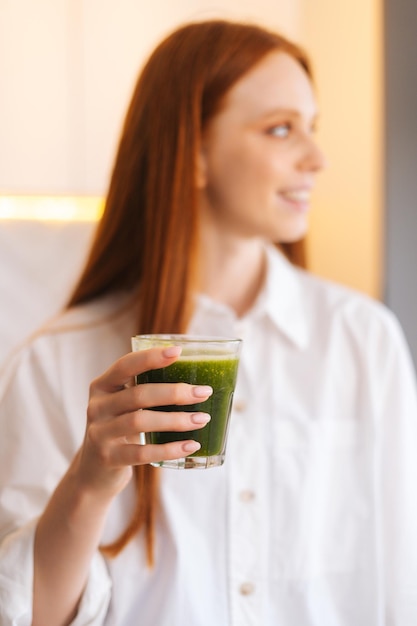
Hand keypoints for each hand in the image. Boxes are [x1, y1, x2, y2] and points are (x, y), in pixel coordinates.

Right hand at [73, 346, 211, 499]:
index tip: (179, 352)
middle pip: (138, 394)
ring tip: (202, 419)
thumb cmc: (120, 429)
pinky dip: (170, 449)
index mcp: (102, 386)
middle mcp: (97, 407)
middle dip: (175, 392)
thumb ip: (144, 390)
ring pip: (141, 421)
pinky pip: (142, 453)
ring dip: (176, 420)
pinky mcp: (108, 458)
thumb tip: (195, 380)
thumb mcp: (123, 405)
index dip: (151, 357)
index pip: (125, 365)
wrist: (93, 472)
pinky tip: (191, 445)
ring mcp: (100, 433)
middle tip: (204, 392)